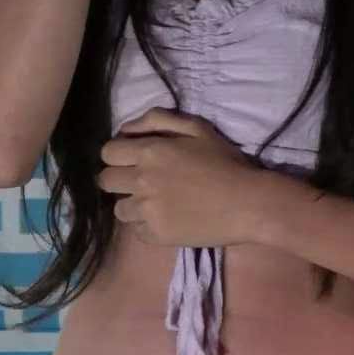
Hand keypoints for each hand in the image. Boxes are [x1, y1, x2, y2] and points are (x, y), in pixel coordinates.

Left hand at [97, 108, 263, 246]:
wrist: (248, 203)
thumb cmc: (225, 162)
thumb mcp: (196, 128)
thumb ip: (157, 120)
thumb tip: (126, 129)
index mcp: (149, 152)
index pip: (107, 153)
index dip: (118, 155)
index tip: (132, 160)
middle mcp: (141, 181)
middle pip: (106, 181)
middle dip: (119, 179)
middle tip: (141, 182)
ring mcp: (147, 210)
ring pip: (119, 209)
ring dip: (132, 204)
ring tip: (155, 204)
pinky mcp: (156, 235)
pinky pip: (136, 230)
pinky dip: (147, 225)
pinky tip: (167, 219)